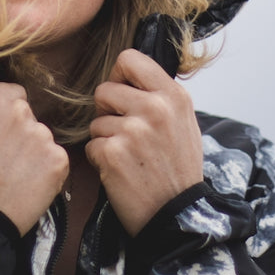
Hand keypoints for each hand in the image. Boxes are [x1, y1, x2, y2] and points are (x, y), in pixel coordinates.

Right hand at [0, 77, 68, 235]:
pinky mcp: (58, 161)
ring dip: (32, 152)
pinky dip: (45, 172)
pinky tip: (25, 184)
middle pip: (28, 115)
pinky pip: (55, 159)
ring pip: (42, 137)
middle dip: (19, 133)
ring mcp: (41, 136)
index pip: (12, 96)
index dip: (2, 119)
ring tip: (10, 175)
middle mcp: (21, 112)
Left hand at [85, 49, 204, 235]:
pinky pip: (91, 145)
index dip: (119, 76)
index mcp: (173, 95)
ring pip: (96, 121)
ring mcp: (133, 130)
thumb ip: (159, 96)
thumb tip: (129, 75)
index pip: (130, 58)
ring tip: (129, 157)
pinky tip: (121, 172)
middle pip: (104, 90)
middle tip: (126, 135)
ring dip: (105, 139)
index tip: (123, 93)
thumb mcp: (183, 122)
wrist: (177, 215)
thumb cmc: (178, 168)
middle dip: (108, 112)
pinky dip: (100, 160)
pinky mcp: (113, 153)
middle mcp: (154, 108)